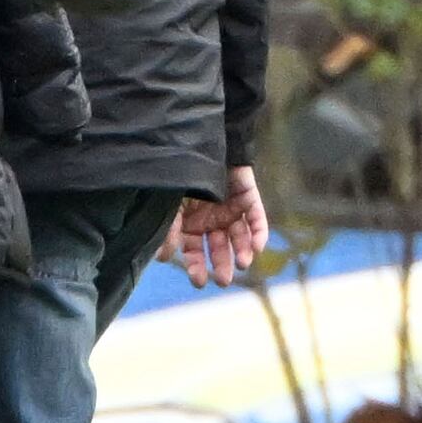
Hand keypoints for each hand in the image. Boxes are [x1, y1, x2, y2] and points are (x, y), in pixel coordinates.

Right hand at [164, 166, 269, 287]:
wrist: (200, 141)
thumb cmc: (181, 174)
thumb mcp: (171, 205)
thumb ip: (169, 230)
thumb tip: (163, 258)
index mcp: (191, 223)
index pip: (194, 251)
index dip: (196, 266)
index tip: (199, 281)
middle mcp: (212, 219)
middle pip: (219, 248)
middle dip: (221, 265)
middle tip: (223, 281)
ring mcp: (231, 209)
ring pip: (240, 237)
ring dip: (243, 252)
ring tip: (242, 264)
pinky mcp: (248, 198)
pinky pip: (256, 219)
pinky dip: (258, 234)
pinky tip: (257, 248)